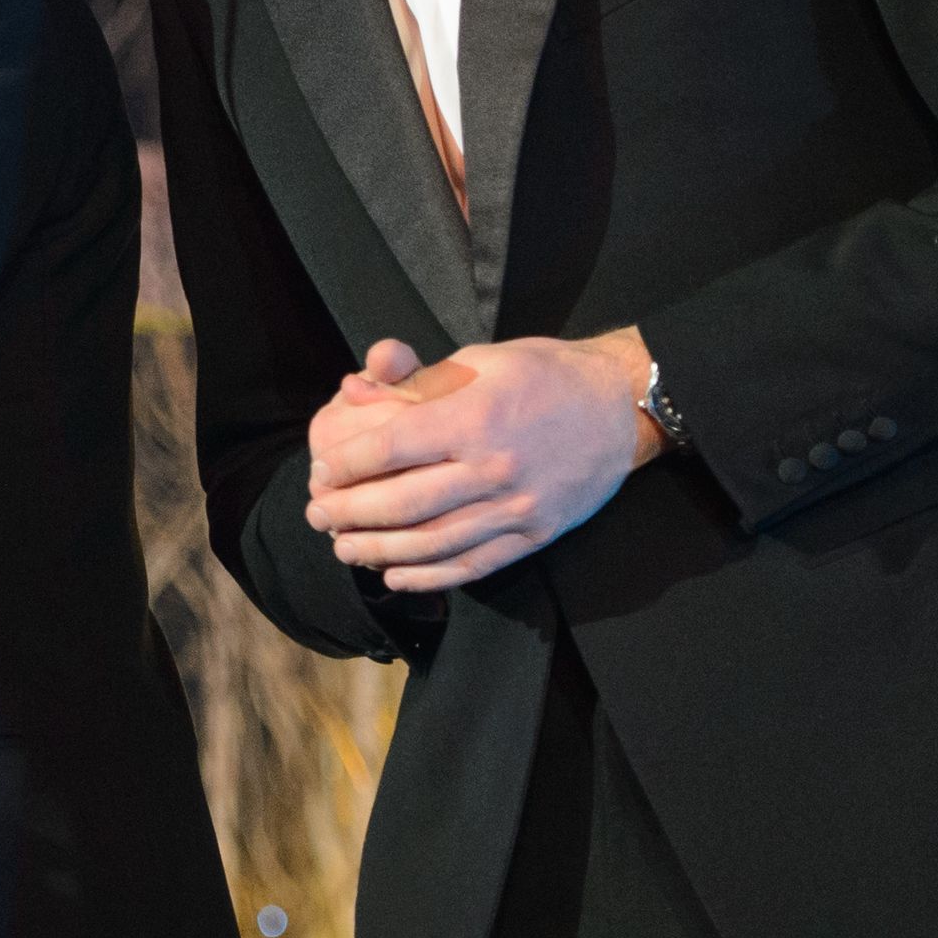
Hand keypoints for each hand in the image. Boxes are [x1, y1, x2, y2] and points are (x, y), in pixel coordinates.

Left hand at [305, 330, 662, 591]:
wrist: (621, 405)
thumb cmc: (543, 373)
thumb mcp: (479, 360)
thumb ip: (415, 385)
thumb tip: (352, 391)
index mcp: (475, 418)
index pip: (391, 448)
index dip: (345, 464)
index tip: (320, 471)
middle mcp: (494, 468)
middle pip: (403, 503)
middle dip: (349, 513)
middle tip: (317, 514)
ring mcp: (517, 507)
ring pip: (433, 543)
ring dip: (378, 551)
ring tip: (343, 549)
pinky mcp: (535, 534)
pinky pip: (473, 565)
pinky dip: (429, 577)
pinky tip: (395, 576)